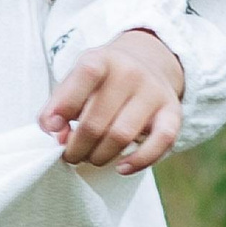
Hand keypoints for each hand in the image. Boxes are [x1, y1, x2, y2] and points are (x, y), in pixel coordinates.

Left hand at [37, 28, 186, 174]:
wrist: (147, 62)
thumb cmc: (103, 80)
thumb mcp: (77, 79)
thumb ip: (59, 103)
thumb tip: (53, 130)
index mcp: (104, 59)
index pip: (85, 75)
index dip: (64, 105)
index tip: (52, 127)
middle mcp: (131, 72)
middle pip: (97, 120)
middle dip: (77, 146)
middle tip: (70, 154)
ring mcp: (153, 92)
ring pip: (122, 135)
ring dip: (99, 156)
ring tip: (90, 158)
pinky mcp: (173, 112)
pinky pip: (161, 142)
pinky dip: (139, 161)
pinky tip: (121, 168)